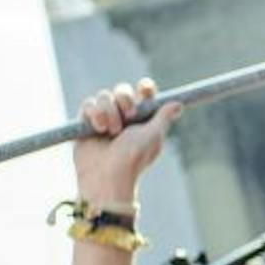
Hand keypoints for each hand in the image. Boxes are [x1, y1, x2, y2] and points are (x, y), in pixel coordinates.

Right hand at [73, 79, 182, 208]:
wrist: (106, 176)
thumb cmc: (133, 158)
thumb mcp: (153, 136)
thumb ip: (163, 117)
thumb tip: (178, 104)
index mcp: (142, 119)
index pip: (144, 94)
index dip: (145, 88)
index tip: (144, 90)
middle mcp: (122, 116)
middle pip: (123, 90)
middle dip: (125, 99)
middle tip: (129, 115)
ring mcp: (104, 118)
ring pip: (104, 96)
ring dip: (109, 111)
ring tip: (111, 132)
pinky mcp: (85, 122)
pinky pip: (88, 104)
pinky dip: (94, 113)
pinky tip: (98, 130)